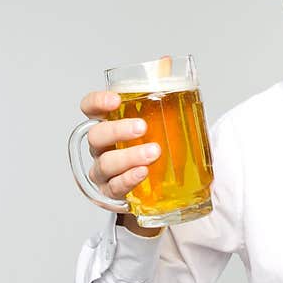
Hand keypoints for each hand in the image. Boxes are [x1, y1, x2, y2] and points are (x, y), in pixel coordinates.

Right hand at [78, 90, 160, 208]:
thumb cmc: (159, 150)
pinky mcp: (113, 193)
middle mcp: (102, 148)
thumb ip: (169, 109)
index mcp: (109, 126)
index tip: (115, 100)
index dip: (97, 103)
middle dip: (117, 130)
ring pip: (105, 164)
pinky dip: (128, 179)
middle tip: (142, 127)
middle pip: (96, 136)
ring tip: (153, 152)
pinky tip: (142, 172)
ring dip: (128, 157)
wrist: (162, 188)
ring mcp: (104, 172)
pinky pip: (114, 187)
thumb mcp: (162, 127)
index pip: (91, 110)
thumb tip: (191, 89)